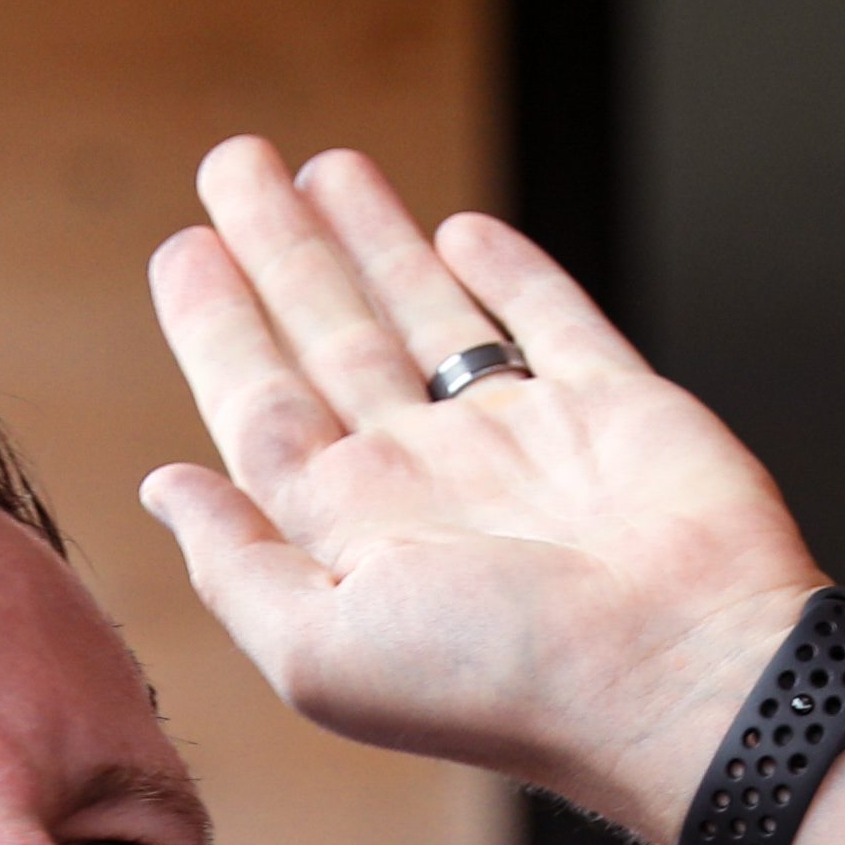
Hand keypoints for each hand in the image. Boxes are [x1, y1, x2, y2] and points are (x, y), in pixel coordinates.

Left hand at [138, 142, 830, 836]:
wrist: (681, 674)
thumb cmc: (506, 683)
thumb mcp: (321, 651)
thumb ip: (235, 565)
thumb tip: (163, 489)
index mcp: (353, 531)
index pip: (262, 403)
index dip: (216, 322)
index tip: (182, 244)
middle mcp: (429, 480)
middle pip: (330, 337)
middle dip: (279, 248)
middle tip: (233, 161)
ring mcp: (523, 440)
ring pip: (427, 314)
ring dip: (374, 241)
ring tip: (323, 166)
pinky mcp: (615, 407)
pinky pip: (550, 321)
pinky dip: (509, 272)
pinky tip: (461, 232)